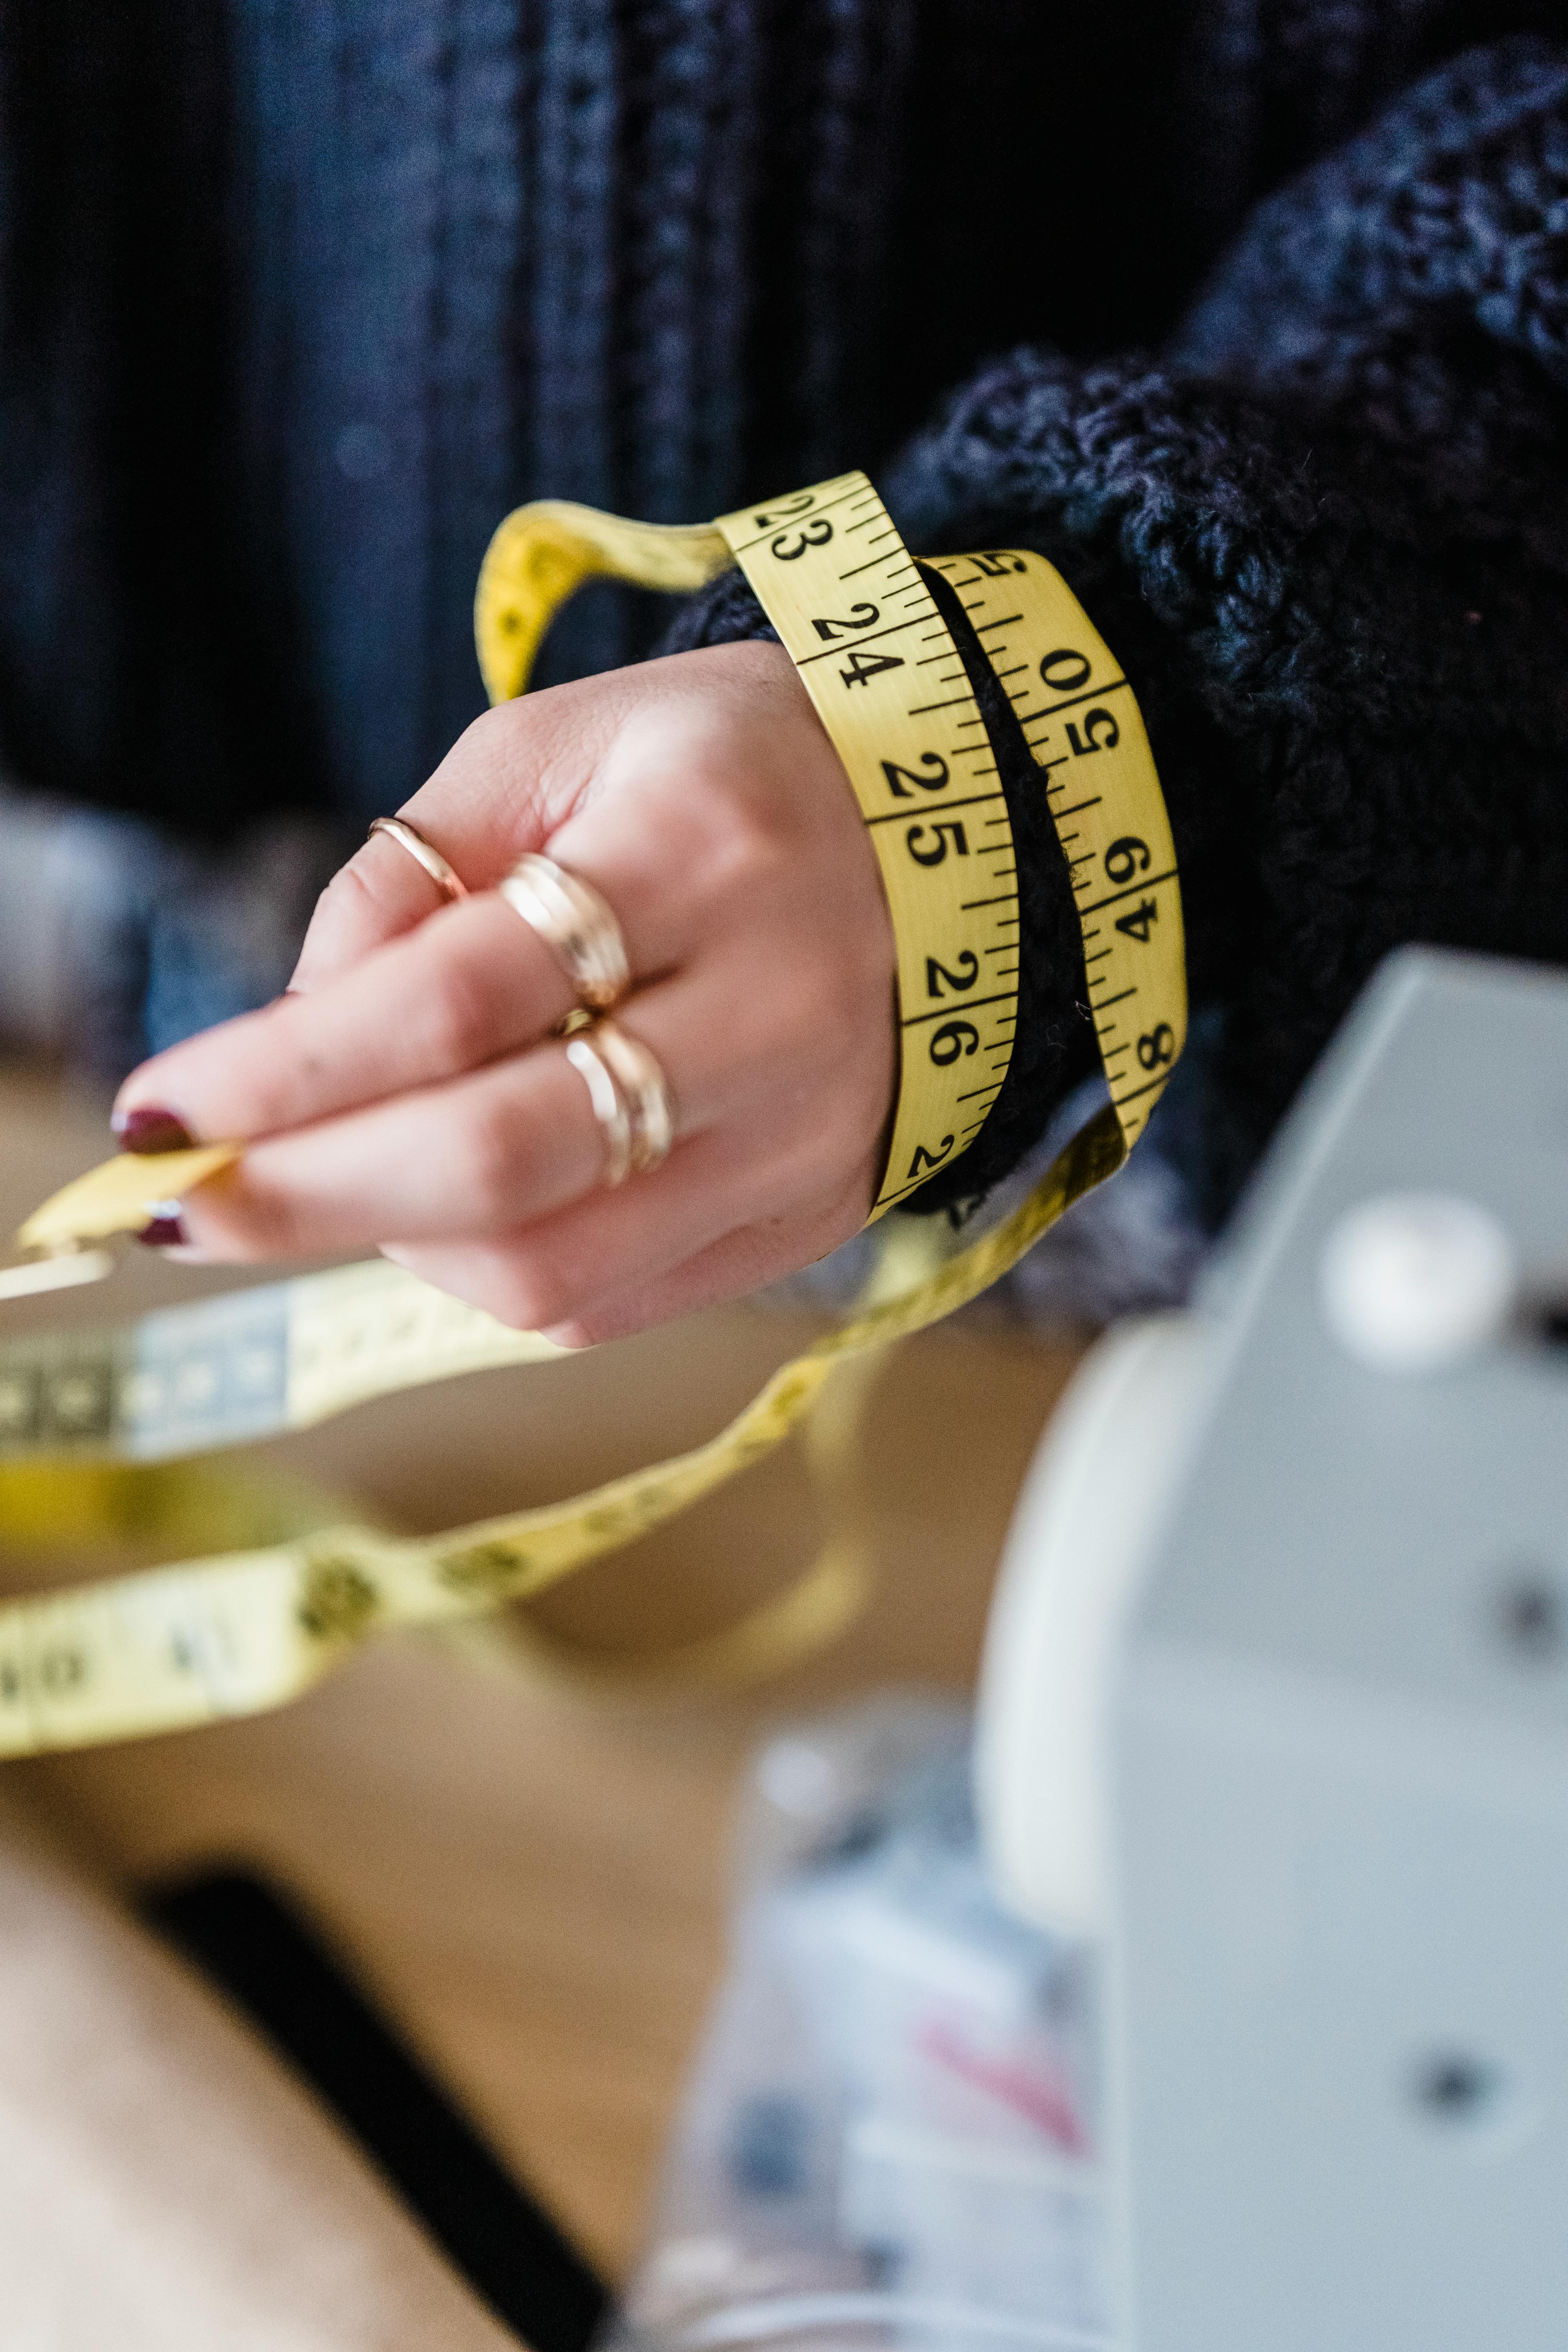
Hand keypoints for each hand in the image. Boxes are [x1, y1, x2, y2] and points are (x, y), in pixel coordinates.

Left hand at [112, 642, 896, 1343]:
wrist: (957, 831)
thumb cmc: (722, 773)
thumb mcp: (553, 749)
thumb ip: (409, 879)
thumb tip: (293, 1036)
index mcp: (703, 853)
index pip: (456, 999)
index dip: (286, 1072)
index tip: (160, 1108)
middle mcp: (774, 1012)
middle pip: (504, 1163)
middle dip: (310, 1197)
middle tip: (185, 1201)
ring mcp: (806, 1136)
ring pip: (557, 1270)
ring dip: (397, 1242)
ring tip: (338, 1179)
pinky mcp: (813, 1216)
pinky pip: (617, 1301)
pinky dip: (497, 1270)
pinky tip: (452, 1207)